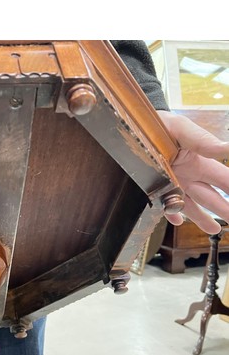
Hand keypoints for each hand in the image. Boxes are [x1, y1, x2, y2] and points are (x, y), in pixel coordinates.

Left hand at [158, 110, 228, 234]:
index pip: (224, 179)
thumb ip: (204, 141)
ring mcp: (173, 184)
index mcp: (199, 163)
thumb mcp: (182, 129)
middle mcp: (189, 176)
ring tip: (214, 229)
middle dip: (224, 208)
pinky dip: (171, 214)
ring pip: (191, 205)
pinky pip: (164, 205)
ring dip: (202, 218)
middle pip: (210, 196)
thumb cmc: (162, 125)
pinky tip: (178, 221)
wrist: (134, 126)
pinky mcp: (155, 189)